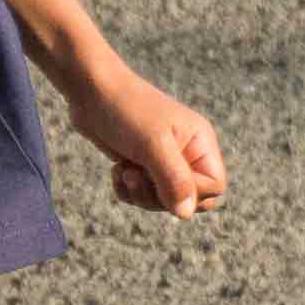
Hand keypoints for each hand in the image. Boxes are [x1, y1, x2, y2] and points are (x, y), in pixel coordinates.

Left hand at [71, 71, 228, 217]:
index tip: (162, 178)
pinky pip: (142, 196)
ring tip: (125, 170)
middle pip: (190, 199)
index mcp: (200, 142)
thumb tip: (185, 214)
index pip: (214, 186)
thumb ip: (173, 180)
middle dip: (161, 197)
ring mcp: (163, 160)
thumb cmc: (126, 109)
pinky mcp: (141, 165)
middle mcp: (187, 153)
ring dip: (140, 193)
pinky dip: (127, 190)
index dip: (191, 192)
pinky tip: (117, 169)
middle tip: (138, 175)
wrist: (90, 90)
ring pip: (164, 201)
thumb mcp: (153, 144)